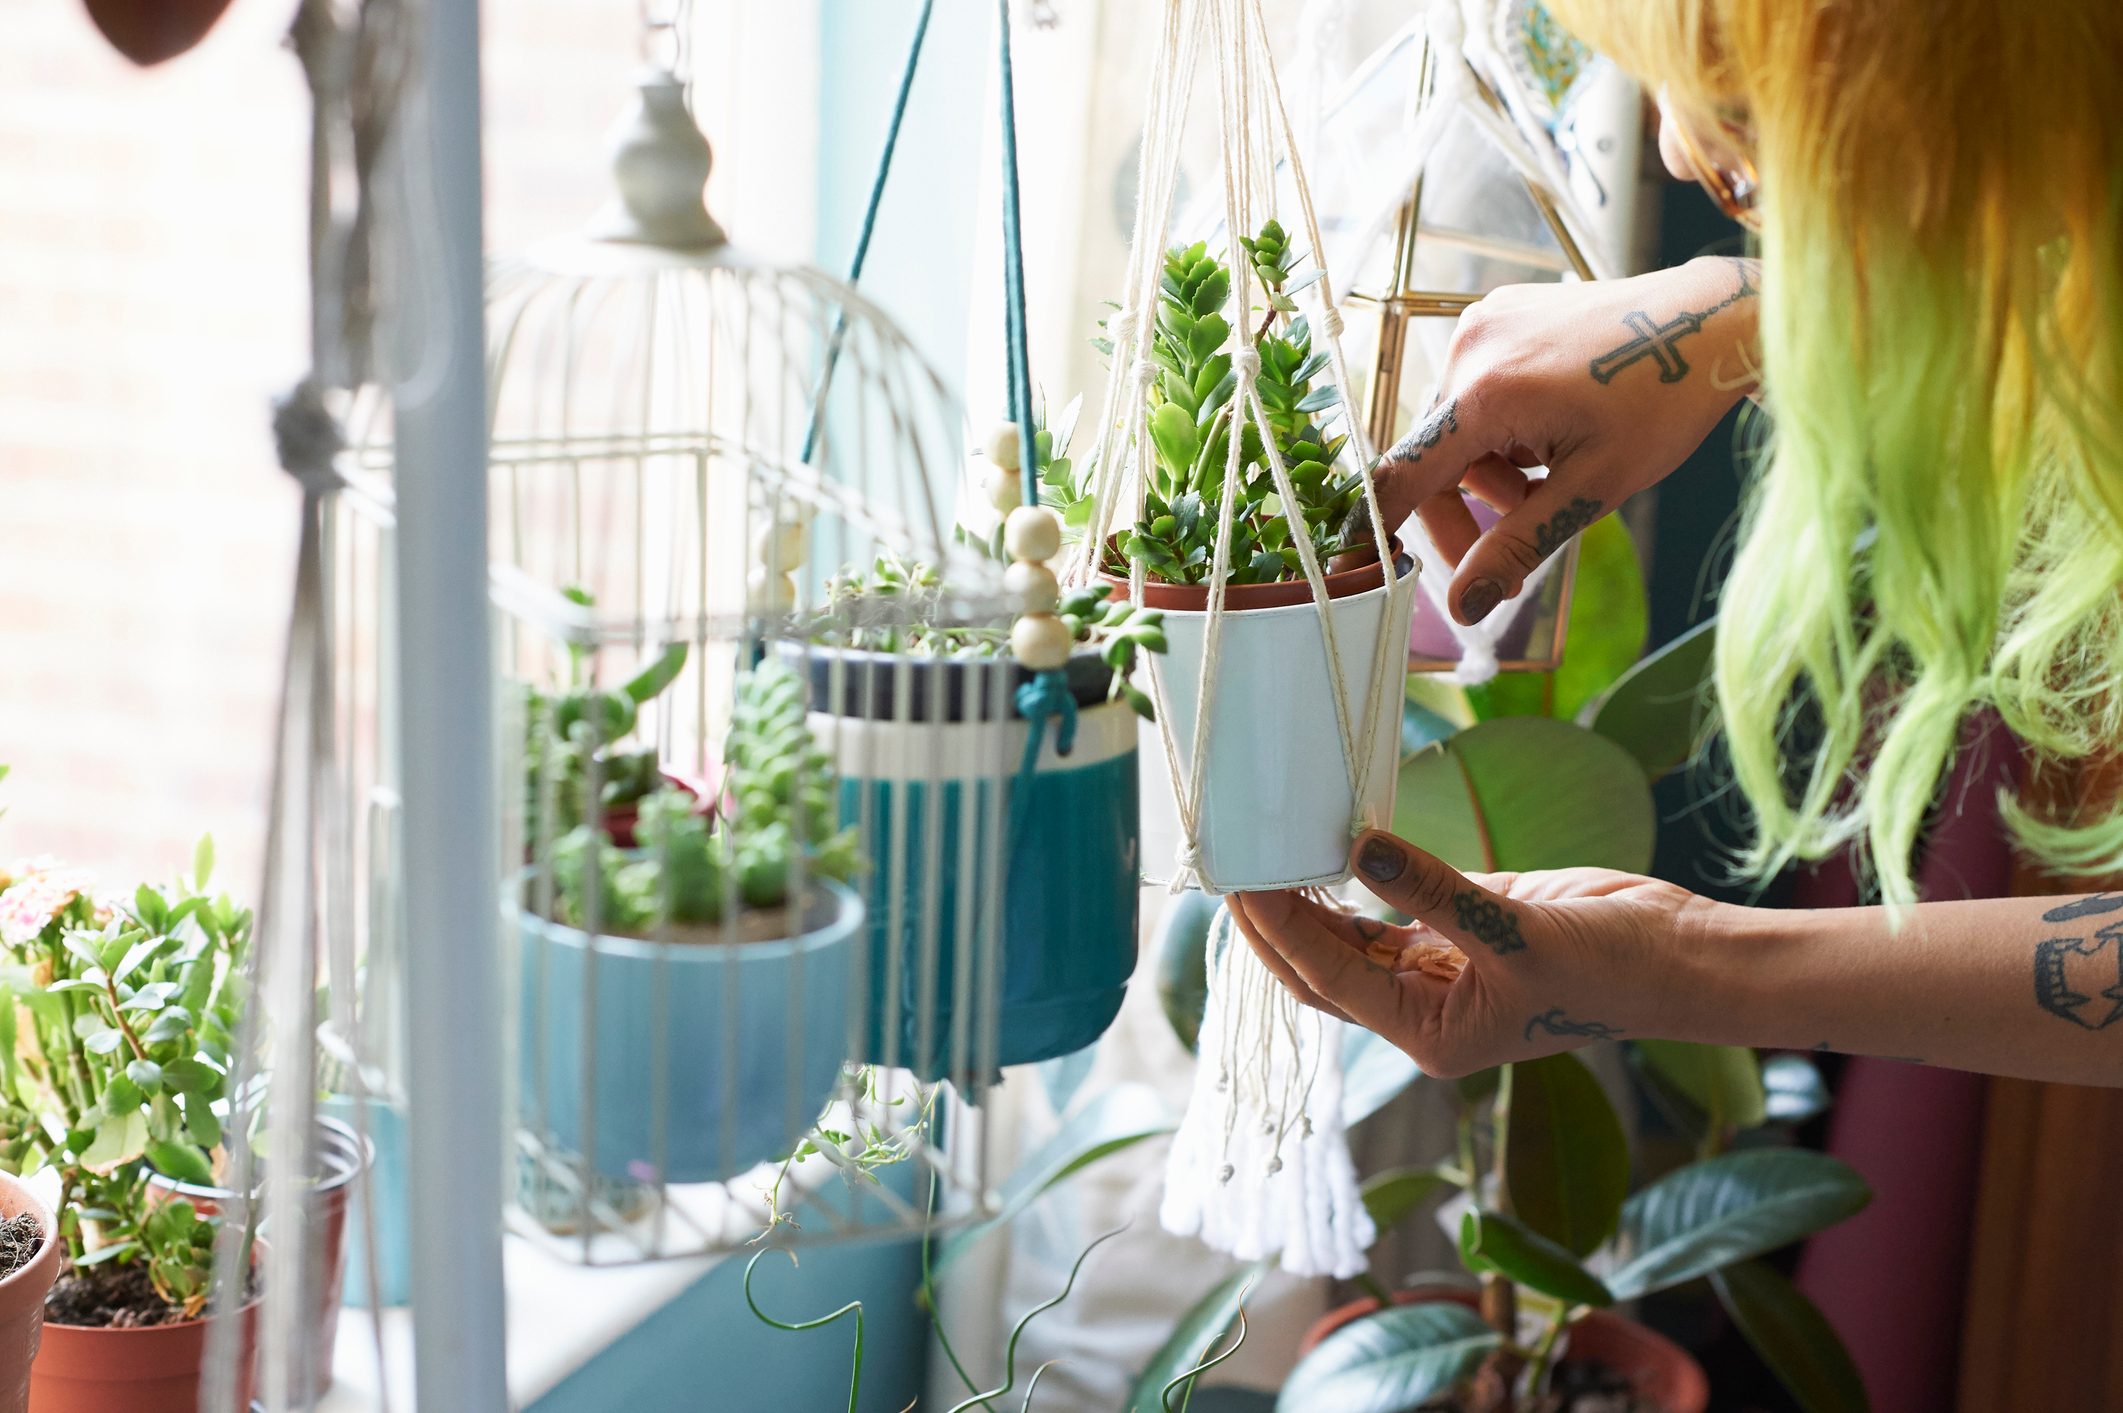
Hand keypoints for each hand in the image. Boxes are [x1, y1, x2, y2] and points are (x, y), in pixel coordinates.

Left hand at [1227, 830, 1713, 1076]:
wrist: (1678, 957)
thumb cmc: (1610, 968)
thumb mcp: (1516, 929)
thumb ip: (1433, 890)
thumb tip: (1359, 847)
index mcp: (1428, 1034)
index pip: (1328, 980)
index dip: (1281, 931)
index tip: (1243, 883)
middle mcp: (1422, 1009)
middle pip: (1320, 969)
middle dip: (1273, 924)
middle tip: (1232, 864)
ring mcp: (1438, 969)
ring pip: (1349, 939)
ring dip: (1307, 901)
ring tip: (1263, 849)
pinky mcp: (1459, 929)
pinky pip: (1389, 907)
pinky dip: (1355, 881)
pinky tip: (1323, 847)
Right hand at [1364, 257, 1758, 625]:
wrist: (1711, 321)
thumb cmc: (1663, 402)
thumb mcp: (1592, 491)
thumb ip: (1516, 547)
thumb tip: (1462, 609)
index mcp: (1484, 394)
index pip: (1401, 476)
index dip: (1379, 528)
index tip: (1363, 566)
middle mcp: (1469, 350)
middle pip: (1432, 458)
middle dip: (1467, 512)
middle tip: (1513, 557)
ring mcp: (1482, 324)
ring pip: (1458, 429)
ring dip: (1491, 471)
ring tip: (1553, 479)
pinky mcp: (1500, 315)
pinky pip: (1477, 392)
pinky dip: (1502, 429)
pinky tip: (1552, 434)